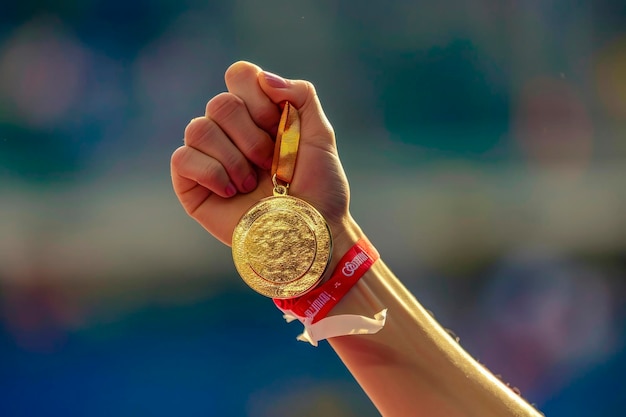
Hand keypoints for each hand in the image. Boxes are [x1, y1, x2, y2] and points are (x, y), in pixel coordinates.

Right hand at [171, 61, 352, 246]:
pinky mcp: (191, 185)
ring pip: (198, 128)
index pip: (239, 76)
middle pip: (220, 103)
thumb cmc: (319, 188)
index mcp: (258, 115)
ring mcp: (209, 157)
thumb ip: (301, 95)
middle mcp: (230, 132)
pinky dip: (211, 173)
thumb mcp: (320, 135)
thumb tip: (262, 78)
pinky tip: (233, 192)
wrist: (310, 232)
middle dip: (251, 137)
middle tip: (270, 164)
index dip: (258, 98)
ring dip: (233, 159)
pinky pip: (182, 158)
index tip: (278, 126)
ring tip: (251, 184)